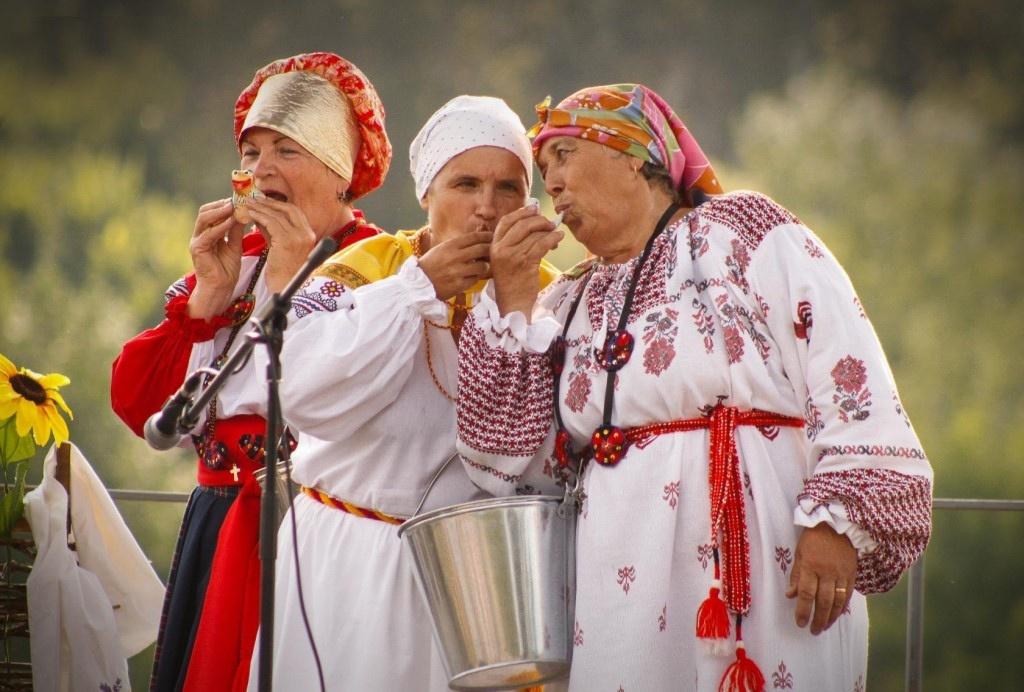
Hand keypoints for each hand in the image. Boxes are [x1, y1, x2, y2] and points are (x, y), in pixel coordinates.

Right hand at [188, 199, 245, 319]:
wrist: (221, 288)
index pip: (213, 212)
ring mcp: (196, 241)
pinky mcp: (197, 249)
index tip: (240, 198)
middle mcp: (200, 234)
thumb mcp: (235, 245)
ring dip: (220, 211)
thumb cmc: (227, 269)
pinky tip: (231, 221)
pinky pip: (208, 234)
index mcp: (207, 232)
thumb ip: (236, 230)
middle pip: (205, 211)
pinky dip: (220, 226)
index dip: (225, 204)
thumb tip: (243, 213)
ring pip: (204, 219)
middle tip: (237, 199)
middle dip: (221, 204)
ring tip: (233, 206)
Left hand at [244, 197, 318, 291]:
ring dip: (261, 207)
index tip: (264, 201)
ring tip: (247, 204)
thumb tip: (261, 215)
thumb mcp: (280, 247)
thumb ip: (273, 231)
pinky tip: (249, 214)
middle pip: (289, 208)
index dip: (278, 204)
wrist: (284, 289)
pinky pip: (271, 222)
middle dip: (270, 202)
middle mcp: (307, 234)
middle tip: (254, 199)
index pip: (295, 212)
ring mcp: (299, 237)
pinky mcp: (287, 241)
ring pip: (278, 214)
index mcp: (309, 235)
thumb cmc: (282, 273)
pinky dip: (259, 215)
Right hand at [418, 231, 492, 299]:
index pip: (474, 237)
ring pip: (482, 266)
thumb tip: (477, 240)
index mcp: (449, 246)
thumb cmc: (430, 265)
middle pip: (482, 249)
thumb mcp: (441, 249)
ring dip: (484, 266)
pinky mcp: (459, 285)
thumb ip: (457, 245)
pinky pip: (475, 280)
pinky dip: (476, 278)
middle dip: (489, 249)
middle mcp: (454, 257)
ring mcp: (457, 272)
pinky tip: (472, 277)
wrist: (417, 284)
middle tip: (492, 251)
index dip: (486, 236)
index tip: (492, 237)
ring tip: (482, 267)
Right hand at [490, 204, 562, 316]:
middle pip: (522, 224)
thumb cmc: (511, 282)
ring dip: (549, 231)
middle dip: (539, 220)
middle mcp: (501, 249)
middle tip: (549, 223)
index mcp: (493, 246)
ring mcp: (513, 256)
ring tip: (556, 233)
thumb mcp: (506, 260)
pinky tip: (558, 238)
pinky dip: (553, 238)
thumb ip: (515, 242)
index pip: (506, 221)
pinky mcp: (526, 263)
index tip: (534, 208)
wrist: (512, 304)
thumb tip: (534, 221)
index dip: (521, 212)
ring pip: (534, 234)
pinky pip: (542, 244)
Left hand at [786, 523, 857, 634]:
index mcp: (810, 566)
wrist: (837, 524)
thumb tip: (790, 595)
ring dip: (831, 617)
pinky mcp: (852, 574)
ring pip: (837, 601)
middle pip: (823, 601)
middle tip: (813, 630)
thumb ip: (796, 575)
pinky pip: (848, 595)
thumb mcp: (799, 553)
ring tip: (825, 627)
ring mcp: (841, 574)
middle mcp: (827, 572)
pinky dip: (843, 607)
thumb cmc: (813, 537)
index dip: (803, 610)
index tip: (800, 623)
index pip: (806, 594)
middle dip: (818, 619)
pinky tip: (837, 615)